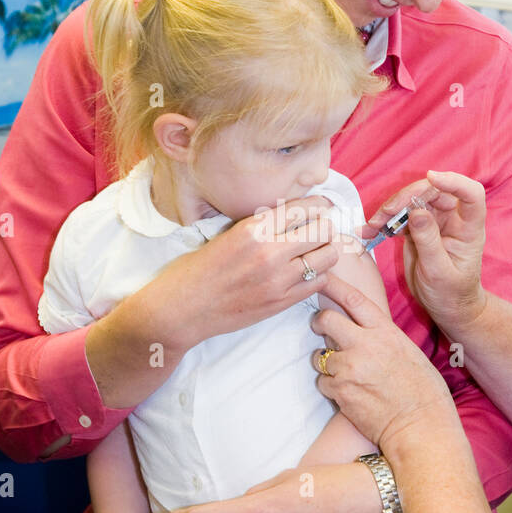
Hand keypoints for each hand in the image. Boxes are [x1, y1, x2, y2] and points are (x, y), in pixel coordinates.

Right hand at [164, 196, 342, 354]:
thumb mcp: (229, 234)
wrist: (184, 308)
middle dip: (326, 226)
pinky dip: (318, 274)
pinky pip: (318, 282)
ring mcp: (278, 279)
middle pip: (323, 230)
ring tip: (317, 251)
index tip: (324, 205)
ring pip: (327, 257)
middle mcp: (269, 252)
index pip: (303, 207)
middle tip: (322, 229)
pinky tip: (307, 272)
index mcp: (253, 228)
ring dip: (326, 250)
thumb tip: (295, 214)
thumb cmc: (200, 269)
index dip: (320, 204)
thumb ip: (262, 226)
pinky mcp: (281, 302)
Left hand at [309, 274, 456, 455]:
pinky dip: (330, 386)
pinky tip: (348, 392)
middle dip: (319, 322)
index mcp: (385, 332)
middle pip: (326, 321)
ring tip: (345, 373)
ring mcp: (349, 369)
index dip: (334, 286)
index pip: (353, 300)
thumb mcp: (407, 351)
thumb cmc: (422, 391)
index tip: (321, 278)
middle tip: (320, 326)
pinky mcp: (340, 392)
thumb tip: (359, 330)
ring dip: (325, 362)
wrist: (420, 425)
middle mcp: (364, 346)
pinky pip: (322, 382)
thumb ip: (381, 337)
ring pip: (319, 356)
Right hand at [366, 171, 487, 334]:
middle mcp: (454, 219)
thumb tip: (417, 212)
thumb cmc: (451, 293)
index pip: (471, 194)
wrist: (446, 306)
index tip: (431, 178)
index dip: (454, 181)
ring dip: (391, 209)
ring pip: (413, 201)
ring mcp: (435, 221)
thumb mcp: (439, 272)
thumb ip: (429, 241)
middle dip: (408, 196)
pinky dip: (384, 221)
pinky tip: (369, 229)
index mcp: (469, 228)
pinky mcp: (418, 228)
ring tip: (373, 224)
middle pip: (434, 192)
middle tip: (387, 212)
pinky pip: (401, 216)